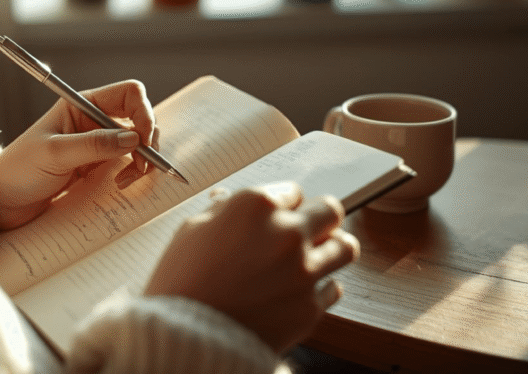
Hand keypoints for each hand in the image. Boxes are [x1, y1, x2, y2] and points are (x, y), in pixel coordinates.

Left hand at [0, 80, 157, 229]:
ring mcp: (98, 144)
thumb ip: (94, 145)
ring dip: (142, 160)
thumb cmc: (19, 170)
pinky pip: (128, 163)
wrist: (2, 201)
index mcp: (81, 105)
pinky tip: (120, 185)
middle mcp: (93, 120)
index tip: (143, 140)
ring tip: (126, 180)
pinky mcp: (98, 167)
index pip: (129, 94)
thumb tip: (133, 139)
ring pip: (138, 143)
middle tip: (141, 166)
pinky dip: (133, 173)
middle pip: (140, 119)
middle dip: (147, 141)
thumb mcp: (54, 154)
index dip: (143, 113)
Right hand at [144, 183, 359, 354]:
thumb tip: (234, 204)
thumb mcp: (192, 230)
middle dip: (319, 219)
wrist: (186, 337)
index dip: (284, 204)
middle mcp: (287, 233)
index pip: (293, 191)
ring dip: (331, 249)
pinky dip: (320, 287)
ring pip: (346, 247)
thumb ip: (224, 211)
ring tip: (315, 257)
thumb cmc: (181, 282)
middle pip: (330, 211)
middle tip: (308, 231)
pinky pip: (333, 288)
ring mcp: (303, 271)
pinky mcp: (311, 306)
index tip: (278, 216)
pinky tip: (300, 290)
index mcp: (256, 206)